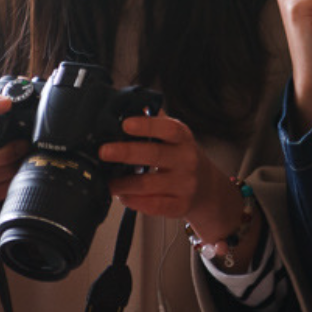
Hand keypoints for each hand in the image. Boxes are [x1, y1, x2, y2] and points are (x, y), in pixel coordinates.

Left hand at [100, 114, 262, 268]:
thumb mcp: (175, 137)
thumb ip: (155, 122)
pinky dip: (134, 201)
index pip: (168, 128)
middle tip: (104, 151)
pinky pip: (153, 205)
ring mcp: (185, 184)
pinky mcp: (180, 205)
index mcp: (183, 138)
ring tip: (108, 181)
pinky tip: (123, 196)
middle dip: (126, 152)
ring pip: (149, 184)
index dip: (147, 126)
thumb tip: (129, 106)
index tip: (126, 124)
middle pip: (155, 155)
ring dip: (123, 183)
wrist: (206, 187)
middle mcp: (186, 160)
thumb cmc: (181, 157)